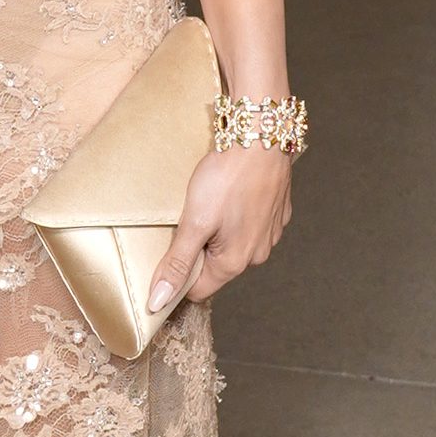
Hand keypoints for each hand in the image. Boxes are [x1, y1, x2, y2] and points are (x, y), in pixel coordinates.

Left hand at [148, 144, 291, 320]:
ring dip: (217, 230)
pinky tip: (229, 194)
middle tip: (189, 218)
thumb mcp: (194, 222)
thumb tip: (158, 301)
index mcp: (235, 262)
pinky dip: (236, 215)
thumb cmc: (228, 177)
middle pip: (214, 266)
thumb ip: (176, 263)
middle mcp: (257, 254)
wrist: (261, 135)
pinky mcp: (276, 213)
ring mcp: (270, 234)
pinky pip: (249, 225)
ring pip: (232, 244)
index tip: (169, 250)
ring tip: (210, 202)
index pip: (196, 289)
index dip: (177, 274)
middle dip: (198, 248)